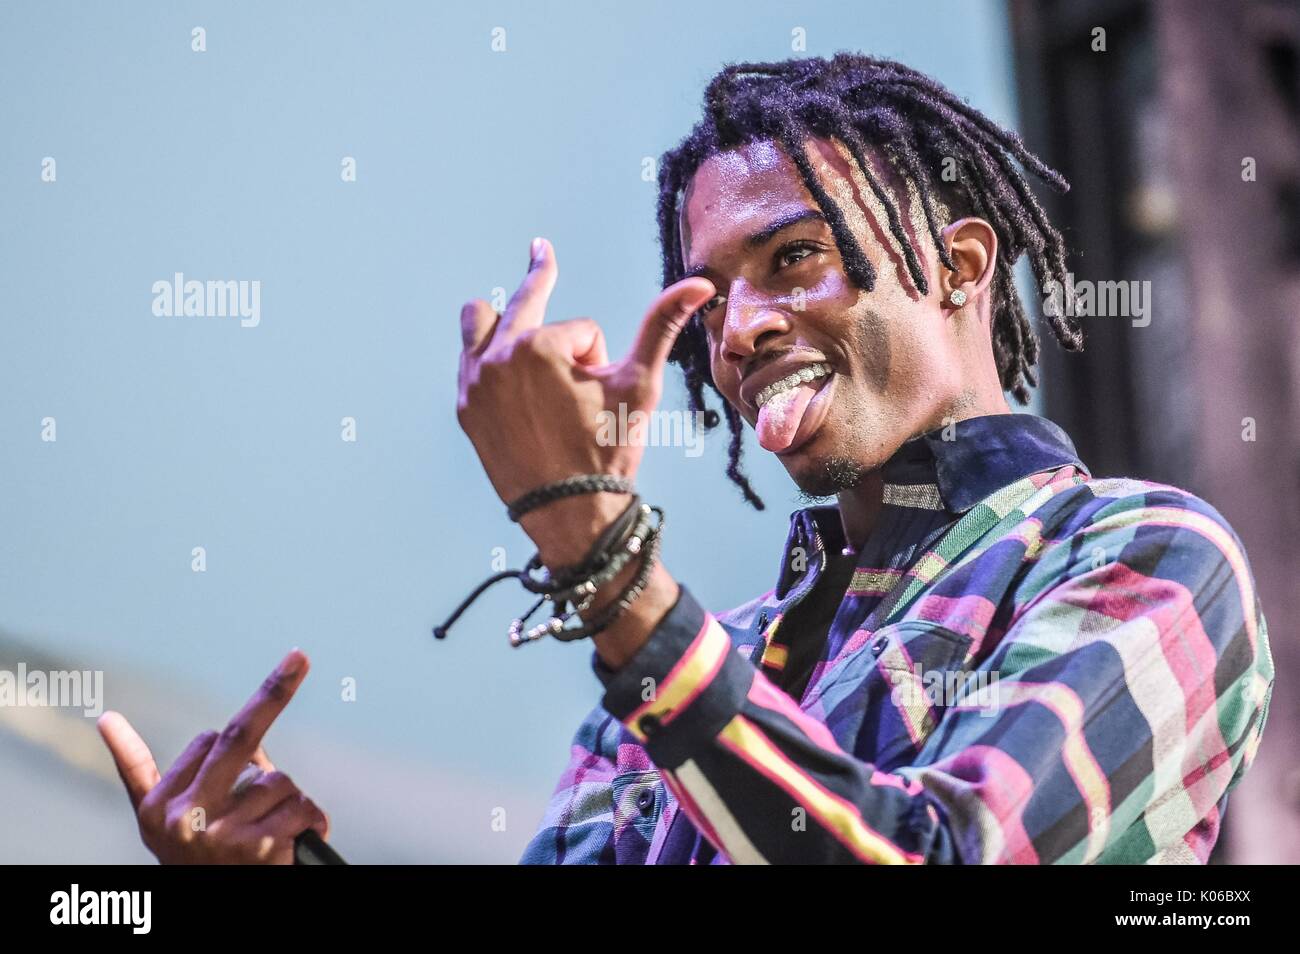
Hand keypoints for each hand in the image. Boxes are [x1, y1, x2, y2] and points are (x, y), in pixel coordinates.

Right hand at [96, 648, 329, 863]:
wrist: (224, 907)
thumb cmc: (195, 858)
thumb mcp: (161, 820)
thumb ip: (138, 767)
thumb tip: (104, 719)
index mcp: (156, 806)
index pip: (209, 740)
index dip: (234, 749)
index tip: (264, 712)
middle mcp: (183, 819)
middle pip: (239, 737)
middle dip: (273, 692)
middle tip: (300, 656)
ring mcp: (220, 835)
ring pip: (280, 781)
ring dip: (288, 802)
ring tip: (271, 834)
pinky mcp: (258, 849)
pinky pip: (303, 807)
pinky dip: (312, 820)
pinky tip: (295, 843)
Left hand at [456, 237, 713, 562]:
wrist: (571, 512)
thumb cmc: (608, 449)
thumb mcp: (639, 385)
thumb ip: (661, 325)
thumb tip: (698, 285)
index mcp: (540, 346)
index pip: (580, 330)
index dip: (599, 357)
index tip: (599, 386)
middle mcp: (499, 357)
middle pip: (522, 304)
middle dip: (542, 283)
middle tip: (541, 252)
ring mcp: (477, 384)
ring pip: (478, 322)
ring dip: (498, 318)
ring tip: (508, 318)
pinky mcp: (467, 410)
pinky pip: (469, 364)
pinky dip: (487, 359)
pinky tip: (500, 365)